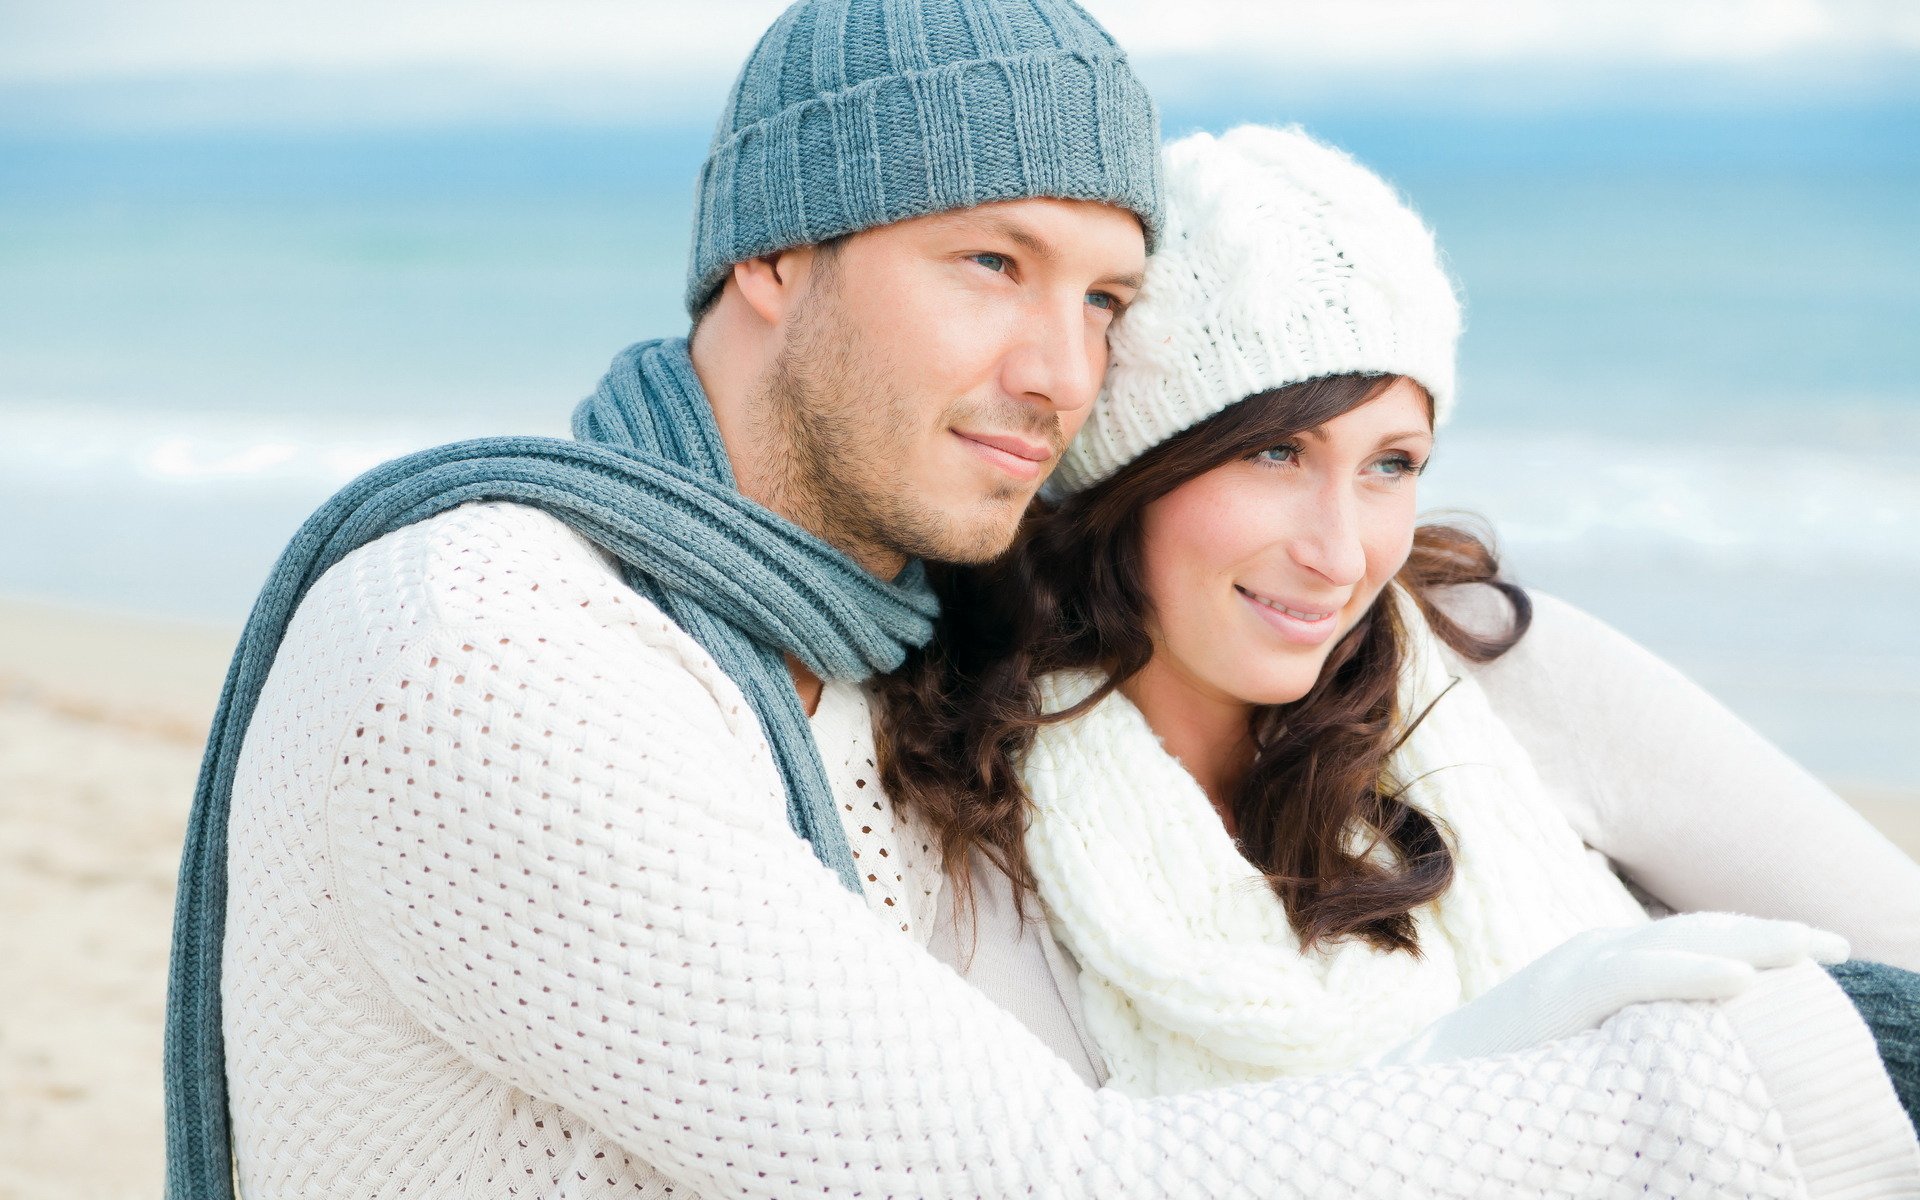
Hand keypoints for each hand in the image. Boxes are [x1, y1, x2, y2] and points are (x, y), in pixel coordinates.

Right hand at [1368, 912, 1848, 1066]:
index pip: (1686, 938)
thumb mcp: (1577, 1044)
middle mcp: (1588, 953)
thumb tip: (1678, 1050)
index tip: (1810, 951)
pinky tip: (1742, 981)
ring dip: (1753, 943)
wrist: (1422, 1080)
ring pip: (1677, 942)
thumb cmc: (1499, 1077)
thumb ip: (1620, 1031)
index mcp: (1594, 965)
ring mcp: (1572, 969)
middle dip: (1770, 933)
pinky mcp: (1560, 996)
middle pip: (1694, 929)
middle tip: (1835, 945)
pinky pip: (1637, 978)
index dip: (1750, 938)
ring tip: (1811, 951)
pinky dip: (1691, 973)